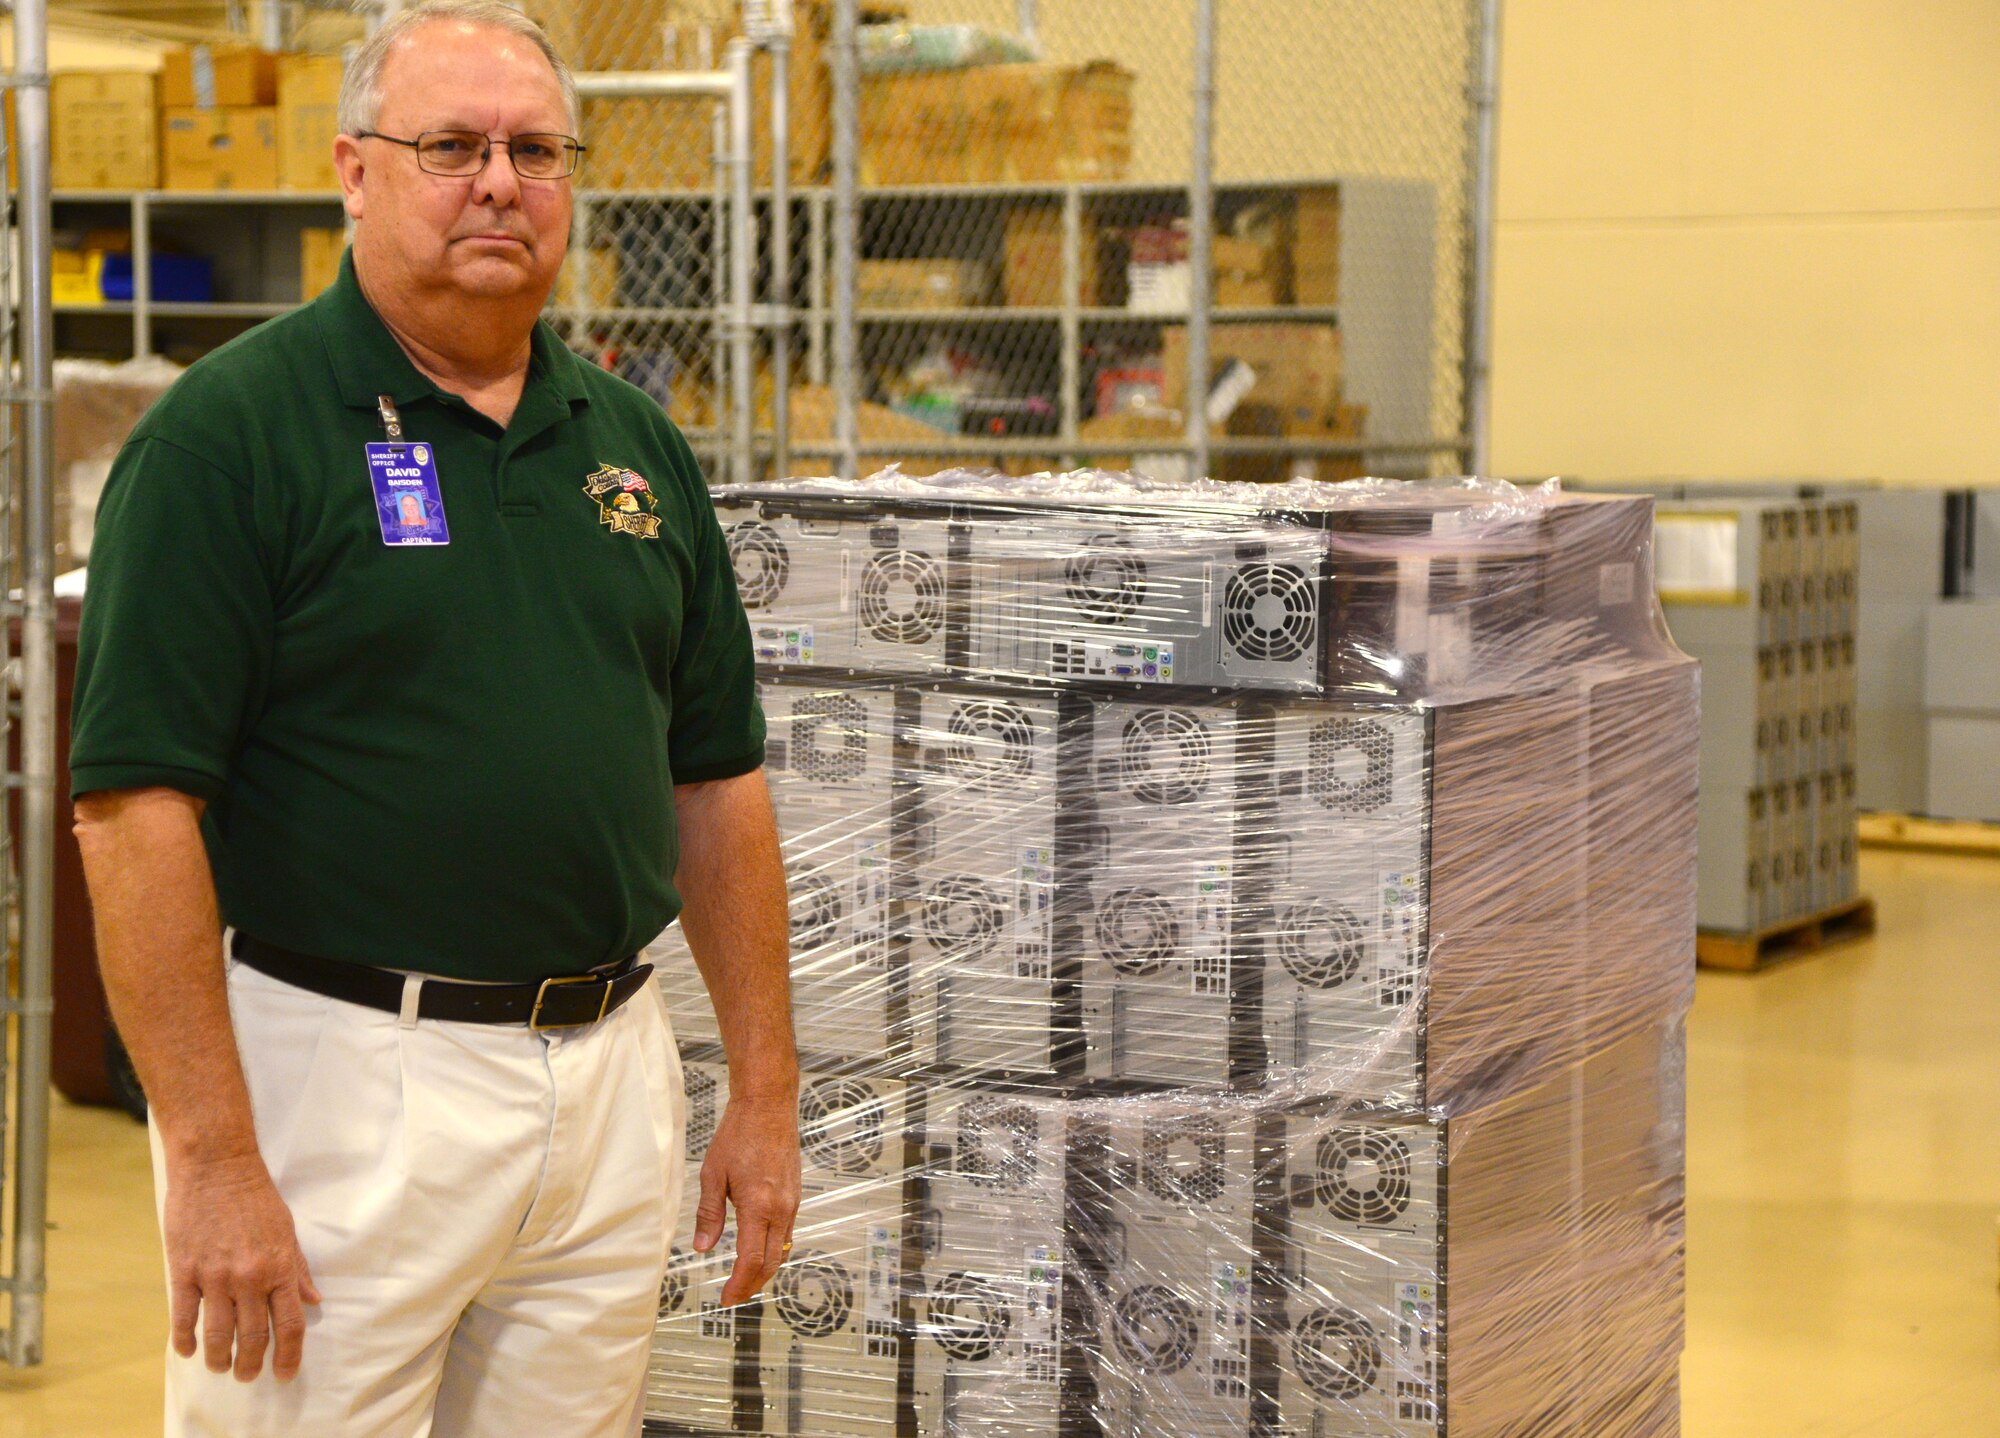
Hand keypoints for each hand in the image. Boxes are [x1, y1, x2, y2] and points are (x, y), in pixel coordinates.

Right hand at [162, 1152, 321, 1381]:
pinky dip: (186, 1339)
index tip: (284, 1373)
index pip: (289, 1324)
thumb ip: (297, 1269)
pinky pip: (184, 1316)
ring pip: (219, 1334)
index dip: (288, 1355)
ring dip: (220, 1358)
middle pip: (253, 1336)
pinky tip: (189, 1350)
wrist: (217, 1166)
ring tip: (220, 1367)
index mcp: (280, 1267)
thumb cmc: (255, 1196)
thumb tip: (314, 1300)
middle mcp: (250, 1276)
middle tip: (248, 1375)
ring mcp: (216, 1275)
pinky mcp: (184, 1269)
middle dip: (251, 1364)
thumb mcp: (287, 1230)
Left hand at [693, 1093, 801, 1306]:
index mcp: (759, 1206)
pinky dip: (773, 1250)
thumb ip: (709, 1214)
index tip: (725, 1298)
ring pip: (782, 1250)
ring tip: (744, 1279)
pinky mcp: (794, 1195)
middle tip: (733, 1296)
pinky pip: (786, 1232)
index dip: (738, 1285)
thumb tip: (702, 1246)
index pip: (751, 1260)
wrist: (768, 1107)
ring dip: (764, 1269)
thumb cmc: (740, 1134)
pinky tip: (758, 1249)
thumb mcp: (713, 1174)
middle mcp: (781, 1208)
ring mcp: (792, 1202)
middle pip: (771, 1262)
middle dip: (752, 1285)